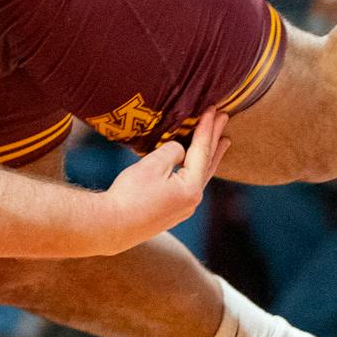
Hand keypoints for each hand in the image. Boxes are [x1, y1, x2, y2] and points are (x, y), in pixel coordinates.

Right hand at [101, 109, 226, 246]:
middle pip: (208, 163)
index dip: (207, 128)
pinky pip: (190, 184)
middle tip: (224, 118)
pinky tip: (194, 167)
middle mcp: (193, 200)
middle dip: (216, 139)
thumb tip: (179, 149)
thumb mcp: (152, 165)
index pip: (202, 150)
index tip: (214, 110)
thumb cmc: (130, 195)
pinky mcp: (171, 212)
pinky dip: (197, 169)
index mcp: (191, 188)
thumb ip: (171, 151)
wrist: (112, 227)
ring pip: (201, 175)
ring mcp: (183, 208)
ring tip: (222, 143)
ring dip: (210, 156)